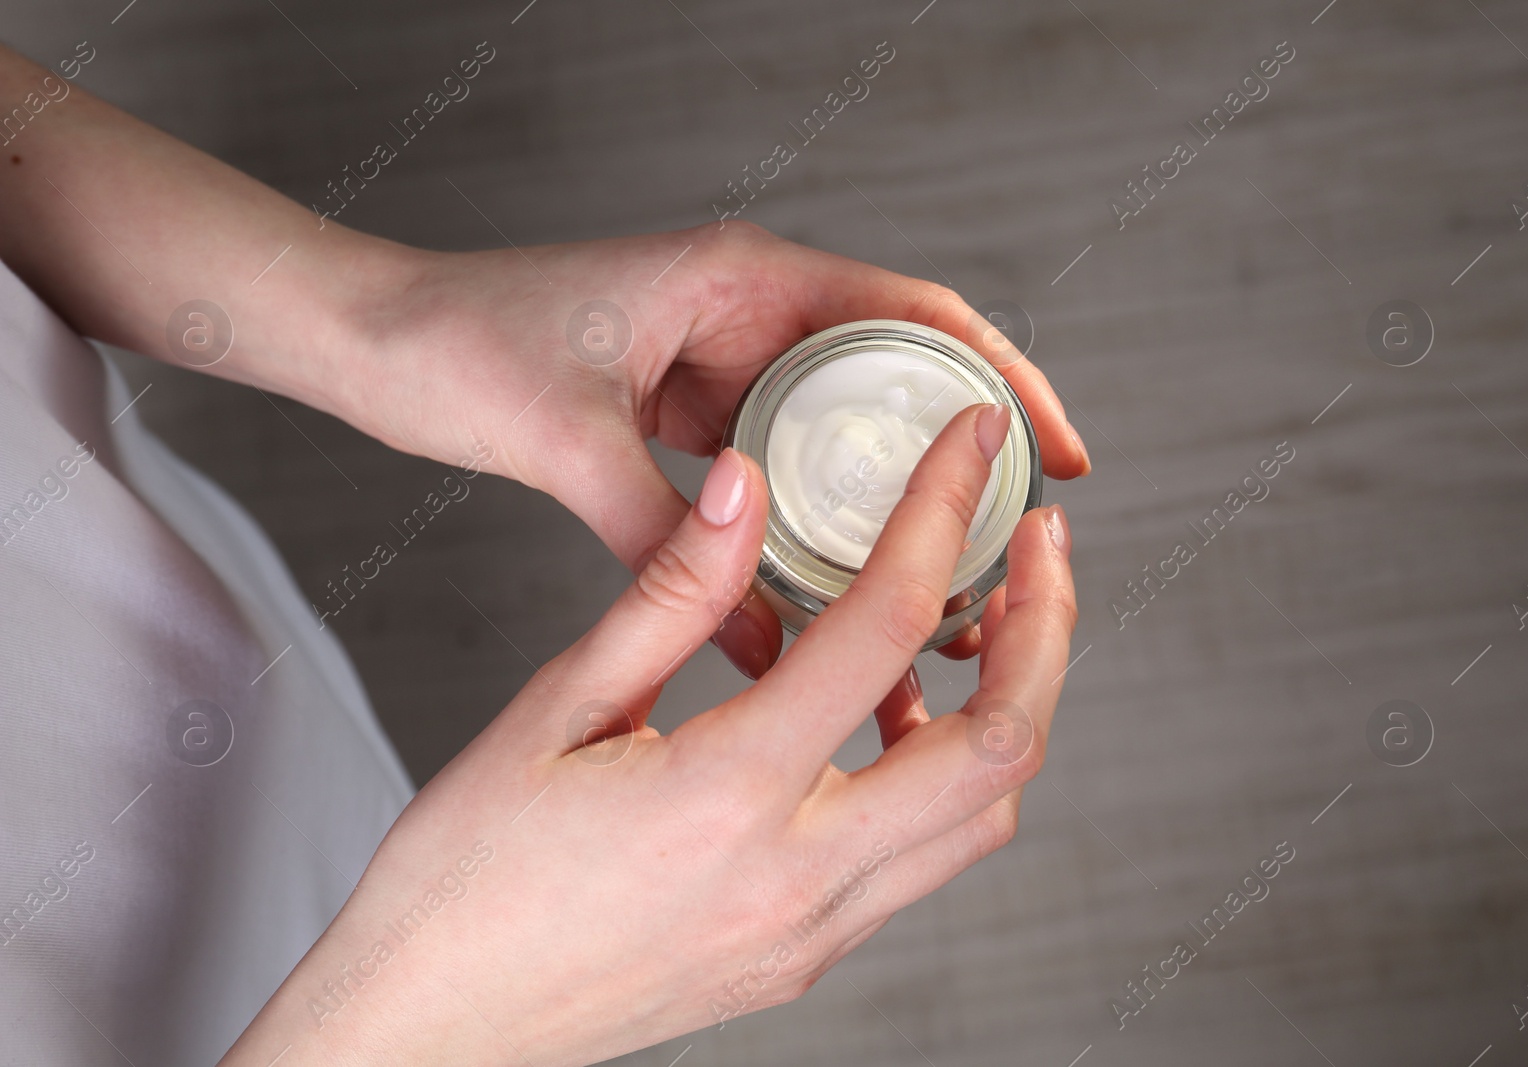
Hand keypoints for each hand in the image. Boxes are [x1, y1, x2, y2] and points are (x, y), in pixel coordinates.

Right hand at [220, 404, 1077, 1066]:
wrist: (431, 1026)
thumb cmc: (464, 876)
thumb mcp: (557, 710)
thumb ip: (670, 596)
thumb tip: (745, 487)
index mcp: (727, 793)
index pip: (885, 626)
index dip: (943, 513)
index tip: (967, 444)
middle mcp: (797, 875)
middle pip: (1001, 746)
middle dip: (1047, 629)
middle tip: (1037, 545)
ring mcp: (812, 930)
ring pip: (981, 816)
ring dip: (1004, 710)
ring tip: (970, 627)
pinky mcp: (804, 957)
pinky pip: (919, 862)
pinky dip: (940, 778)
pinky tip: (882, 721)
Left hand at [339, 221, 1090, 675]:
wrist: (366, 336)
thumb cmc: (449, 346)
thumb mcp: (564, 440)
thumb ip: (662, 540)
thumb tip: (759, 640)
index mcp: (739, 275)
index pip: (915, 313)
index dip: (1003, 381)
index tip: (1059, 455)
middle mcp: (745, 307)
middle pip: (897, 376)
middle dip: (962, 460)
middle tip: (1011, 549)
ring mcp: (720, 357)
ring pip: (843, 429)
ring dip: (893, 500)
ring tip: (942, 585)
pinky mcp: (688, 406)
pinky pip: (782, 463)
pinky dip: (817, 518)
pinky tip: (834, 586)